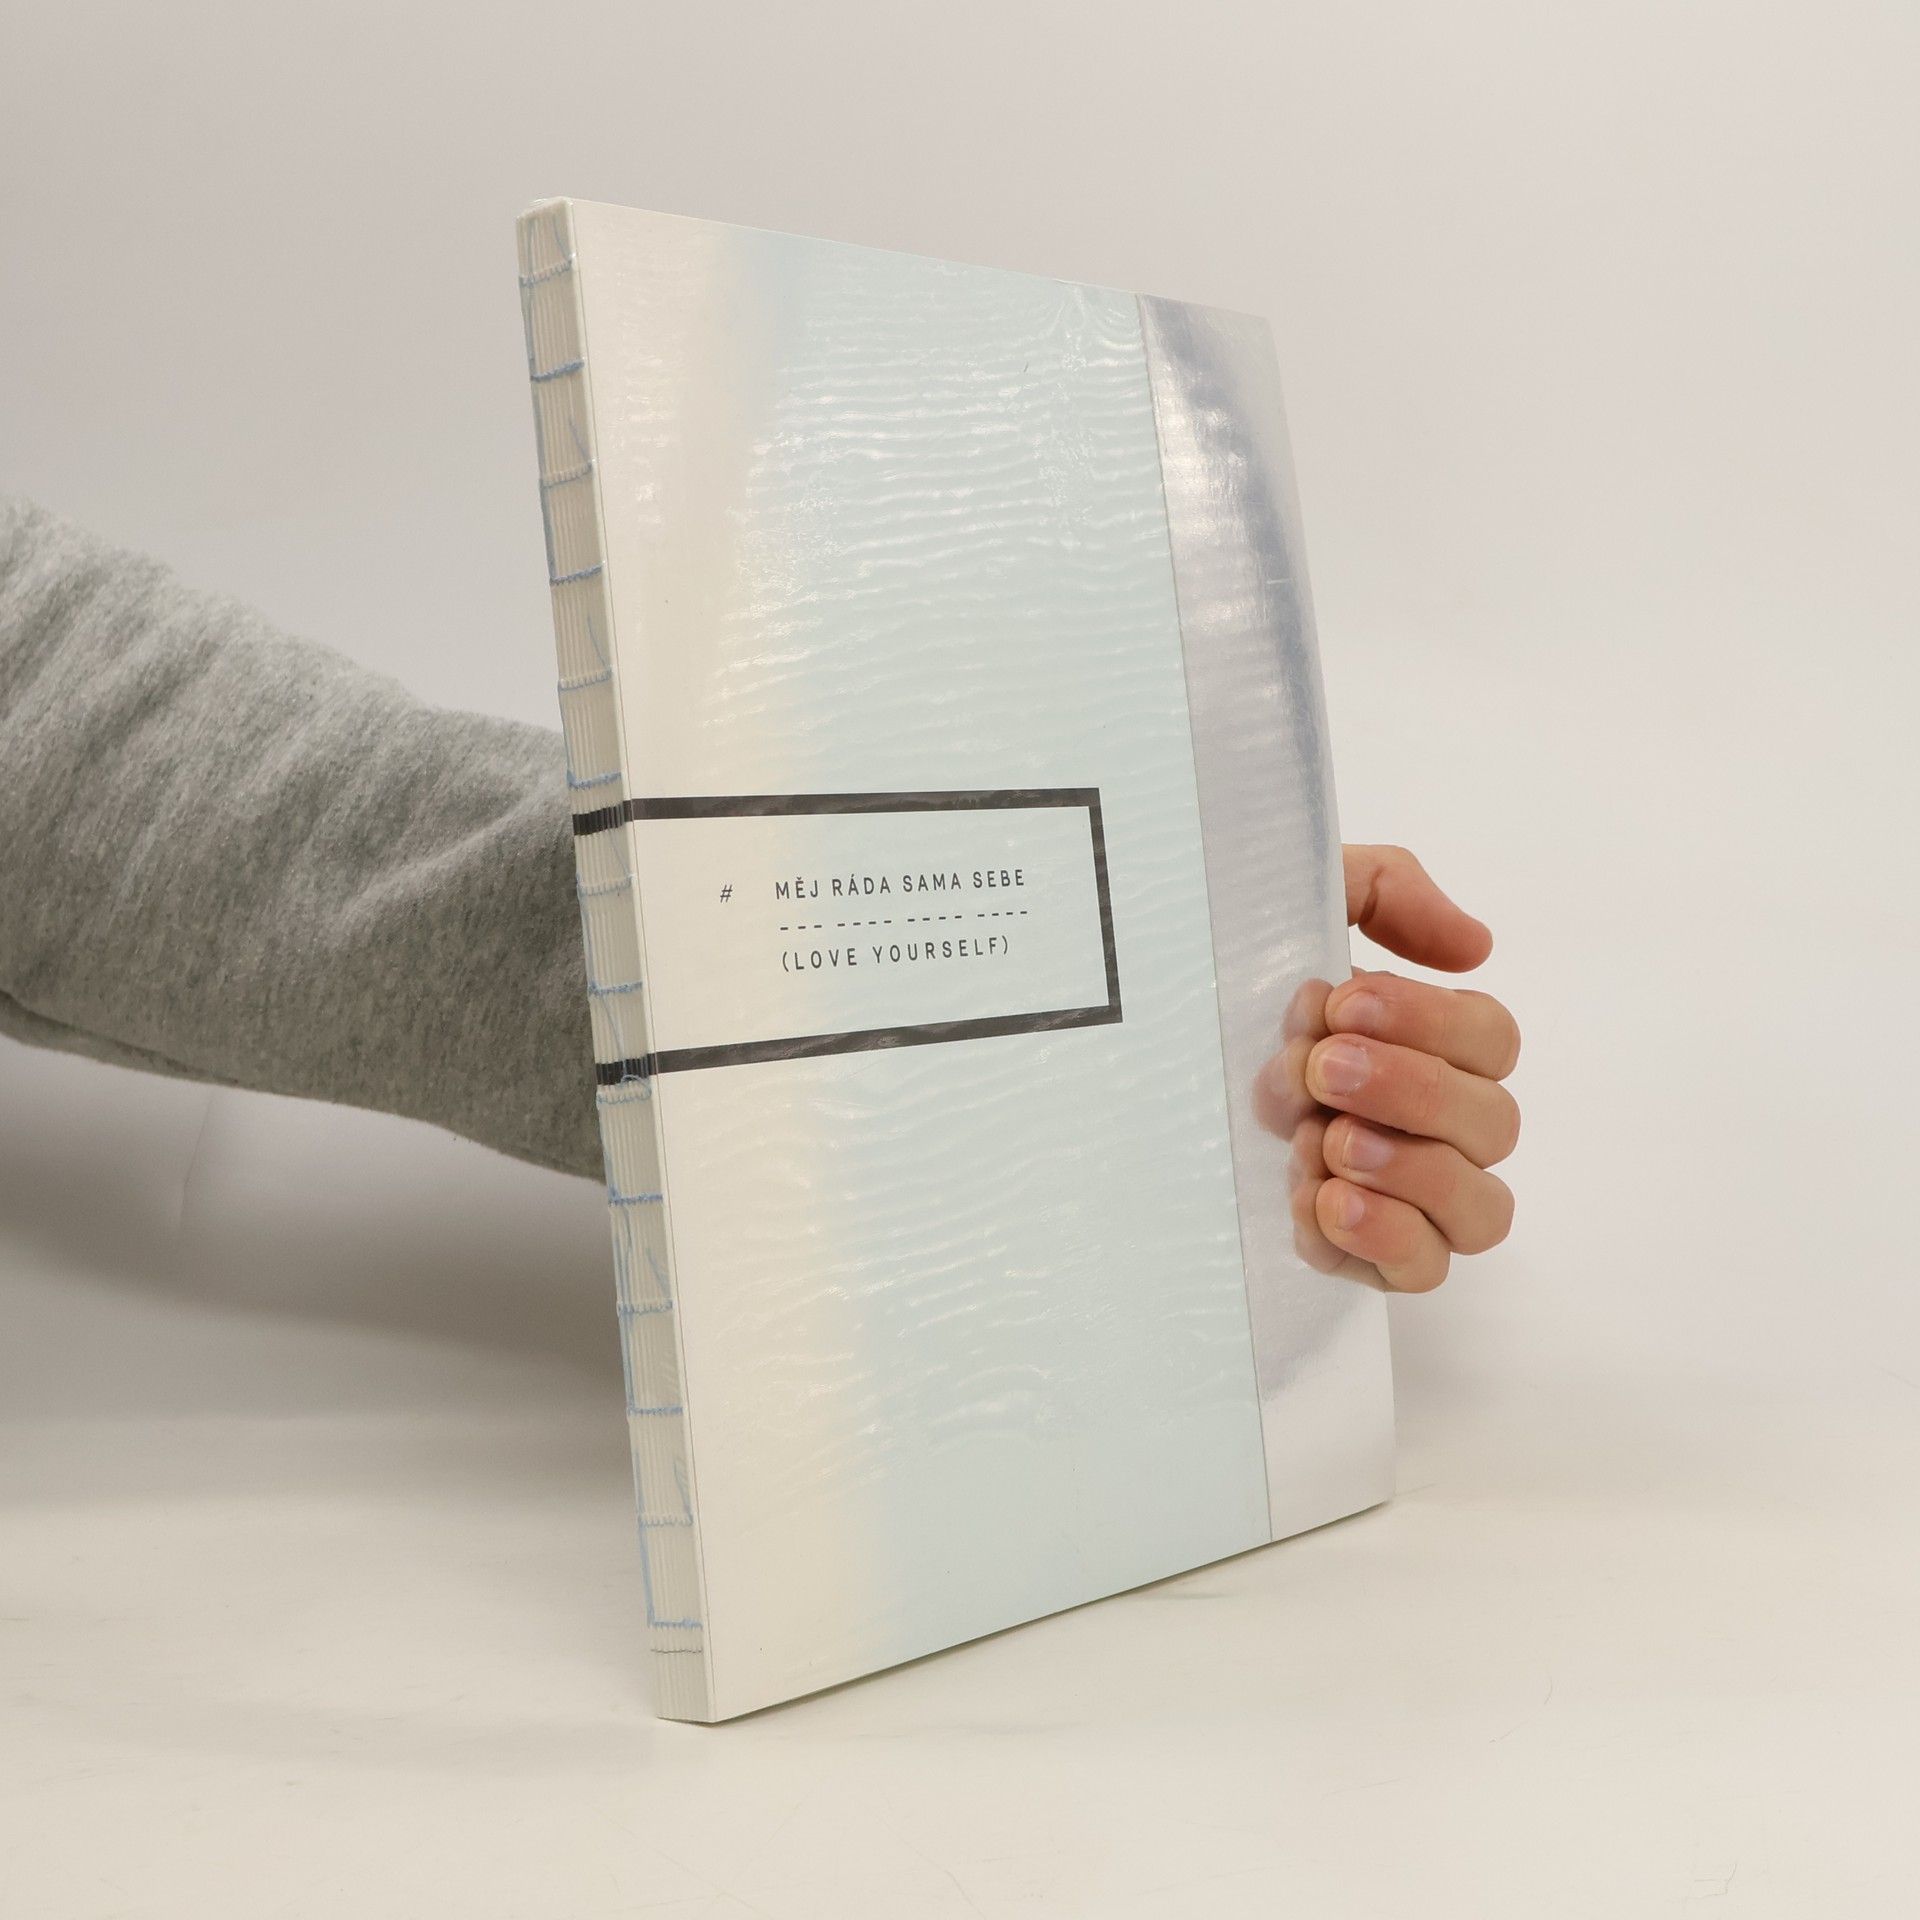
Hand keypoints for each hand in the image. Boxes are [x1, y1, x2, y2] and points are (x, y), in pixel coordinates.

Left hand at [1255, 845, 1519, 1292]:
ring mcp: (1405, 1197)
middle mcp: (1430, 1125)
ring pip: (1480, 1210)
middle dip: (1409, 1092)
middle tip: (1323, 1072)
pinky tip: (1317, 1202)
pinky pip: (1418, 1270)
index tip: (1340, 1005)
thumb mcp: (1287, 903)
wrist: (1122, 1057)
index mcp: (1424, 1043)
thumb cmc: (1217, 978)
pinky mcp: (1362, 1256)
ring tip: (1323, 1143)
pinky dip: (1379, 1238)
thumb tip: (1474, 945)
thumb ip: (1384, 892)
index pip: (1490, 1040)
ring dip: (1407, 1171)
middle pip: (1493, 1123)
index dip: (1430, 1023)